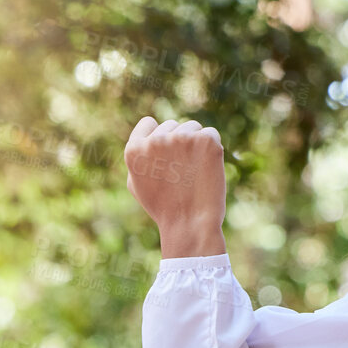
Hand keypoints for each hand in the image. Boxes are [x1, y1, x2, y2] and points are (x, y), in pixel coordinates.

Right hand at [124, 117, 226, 252]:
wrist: (190, 224)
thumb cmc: (164, 208)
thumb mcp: (137, 184)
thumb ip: (139, 157)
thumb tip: (148, 138)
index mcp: (135, 149)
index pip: (149, 123)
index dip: (159, 138)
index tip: (167, 157)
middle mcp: (156, 140)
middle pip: (172, 126)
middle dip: (179, 144)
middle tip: (183, 173)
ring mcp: (181, 138)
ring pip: (192, 127)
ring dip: (196, 145)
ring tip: (195, 172)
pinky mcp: (205, 141)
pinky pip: (211, 134)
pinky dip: (213, 149)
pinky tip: (208, 169)